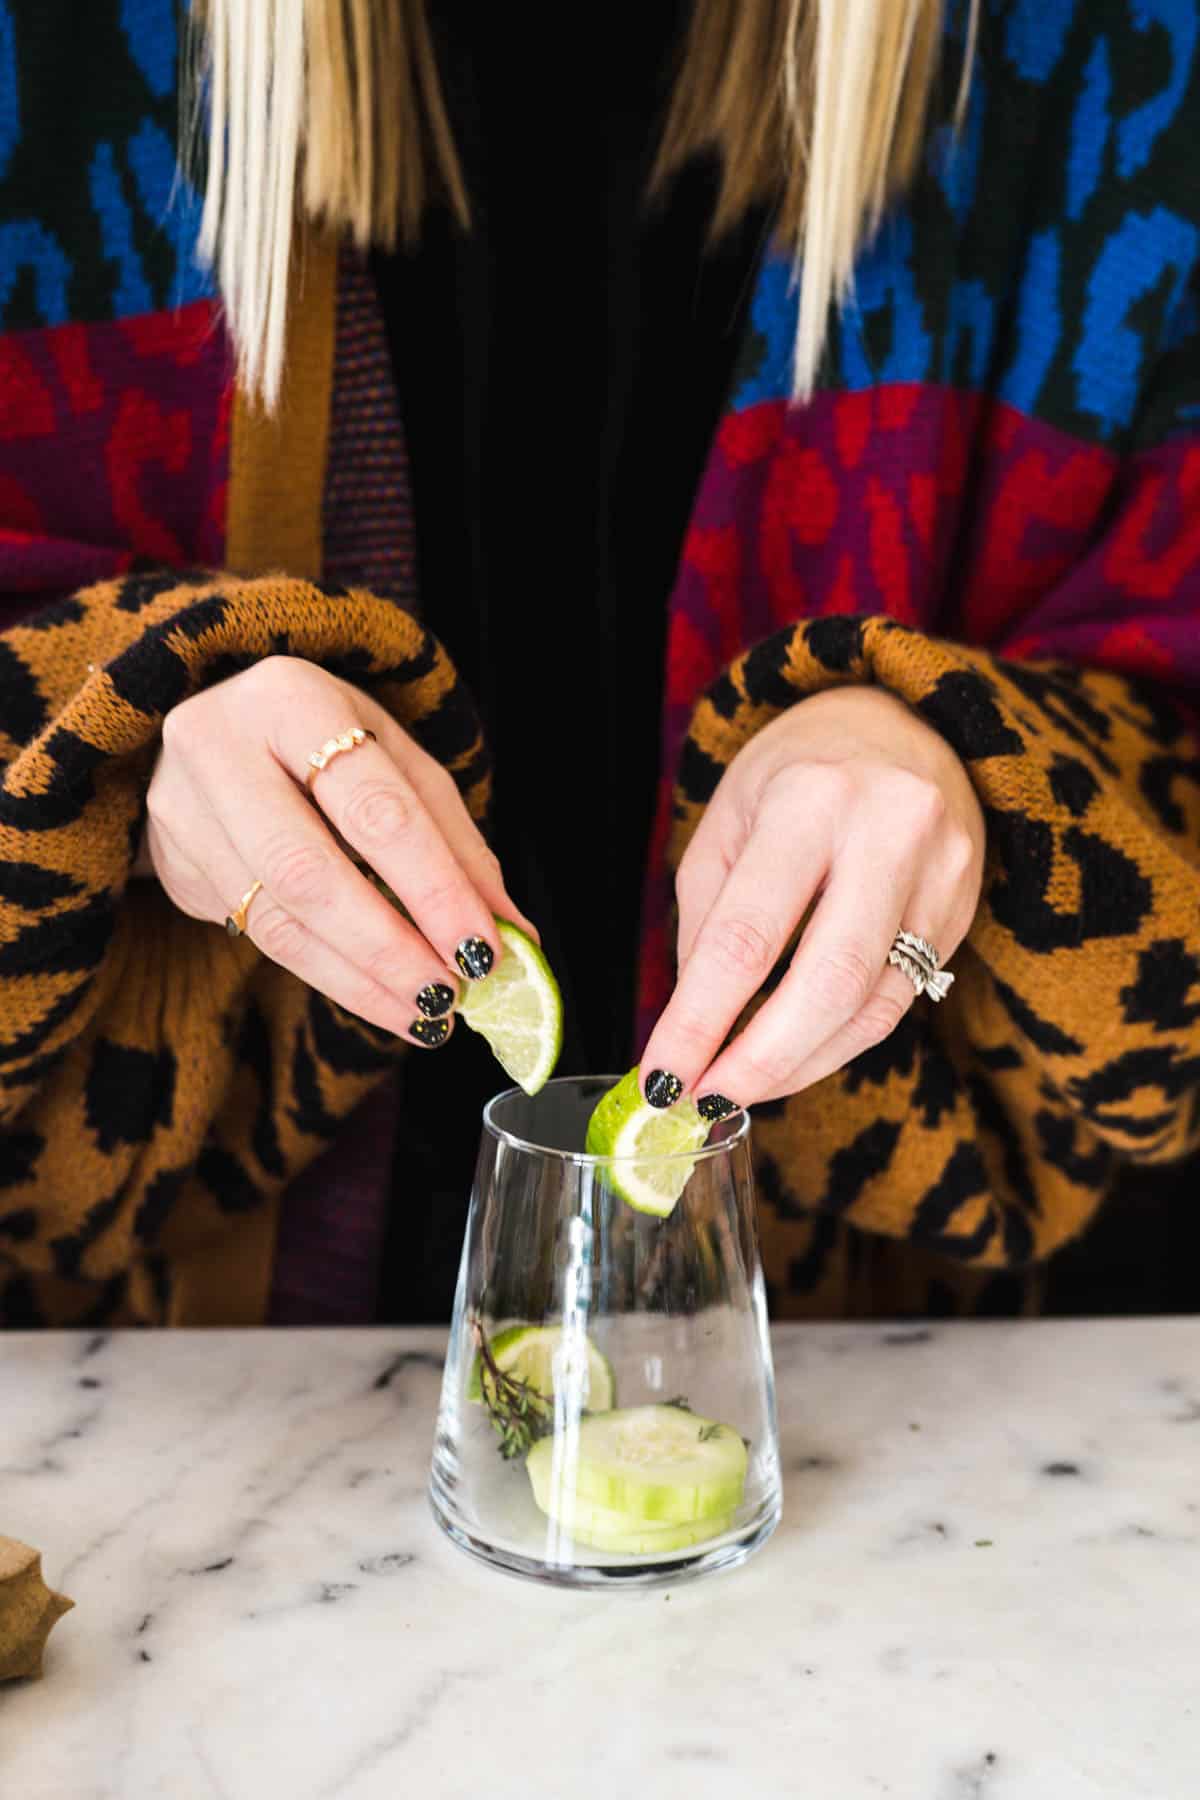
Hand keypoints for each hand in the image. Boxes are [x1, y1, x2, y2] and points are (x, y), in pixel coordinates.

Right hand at [144, 656, 535, 1045]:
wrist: (220, 732)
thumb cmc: (329, 745)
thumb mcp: (399, 765)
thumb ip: (457, 847)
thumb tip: (516, 938)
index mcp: (291, 698)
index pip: (373, 808)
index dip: (432, 888)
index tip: (483, 951)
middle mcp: (218, 746)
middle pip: (308, 871)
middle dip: (389, 948)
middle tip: (449, 997)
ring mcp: (181, 809)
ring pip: (277, 920)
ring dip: (360, 980)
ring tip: (425, 1014)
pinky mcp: (172, 864)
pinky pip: (257, 937)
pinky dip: (330, 976)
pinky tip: (379, 997)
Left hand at [640, 686, 984, 1111]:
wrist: (906, 723)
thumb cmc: (796, 773)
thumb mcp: (729, 822)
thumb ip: (707, 922)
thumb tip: (694, 1031)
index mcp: (810, 799)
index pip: (746, 937)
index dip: (699, 1021)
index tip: (660, 1078)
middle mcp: (889, 832)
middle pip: (827, 983)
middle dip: (760, 1060)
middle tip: (705, 1100)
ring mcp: (941, 873)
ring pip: (871, 1006)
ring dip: (799, 1064)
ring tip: (740, 1089)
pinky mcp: (964, 910)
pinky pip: (898, 1001)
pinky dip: (837, 1042)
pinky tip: (793, 1058)